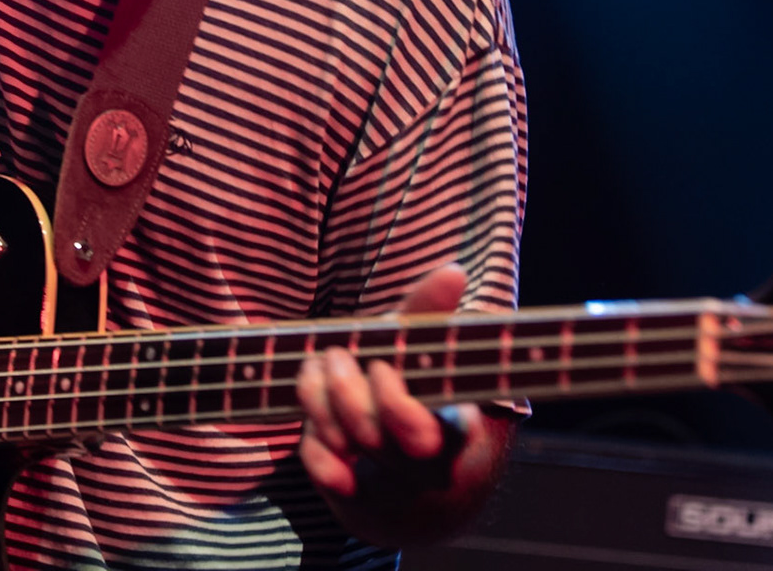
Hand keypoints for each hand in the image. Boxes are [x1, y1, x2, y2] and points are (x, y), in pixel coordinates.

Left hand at [295, 263, 511, 547]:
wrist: (438, 495)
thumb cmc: (435, 404)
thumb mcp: (437, 360)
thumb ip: (435, 315)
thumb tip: (454, 268)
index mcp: (458, 435)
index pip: (420, 431)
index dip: (391, 400)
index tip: (379, 365)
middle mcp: (426, 473)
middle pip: (372, 437)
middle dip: (343, 391)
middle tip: (334, 355)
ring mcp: (390, 494)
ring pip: (343, 447)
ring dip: (319, 398)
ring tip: (317, 365)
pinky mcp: (357, 505)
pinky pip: (323, 470)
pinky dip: (313, 438)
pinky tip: (317, 411)